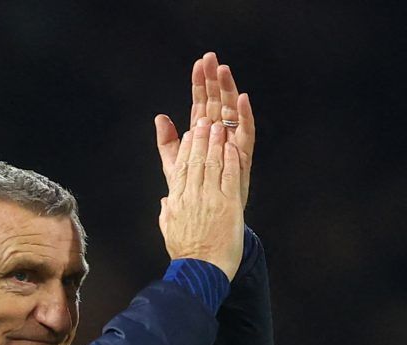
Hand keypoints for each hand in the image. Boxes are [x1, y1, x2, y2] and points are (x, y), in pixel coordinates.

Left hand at [155, 52, 254, 206]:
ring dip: (228, 91)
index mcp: (203, 136)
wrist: (206, 224)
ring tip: (224, 71)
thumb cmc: (194, 196)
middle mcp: (219, 136)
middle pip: (216, 102)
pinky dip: (245, 116)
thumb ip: (168, 143)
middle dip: (214, 80)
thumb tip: (160, 118)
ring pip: (231, 112)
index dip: (199, 84)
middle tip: (212, 58)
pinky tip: (242, 99)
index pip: (201, 103)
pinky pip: (246, 133)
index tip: (198, 63)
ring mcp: (232, 145)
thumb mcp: (175, 167)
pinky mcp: (243, 157)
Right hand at [157, 119, 248, 279]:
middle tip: (205, 121)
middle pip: (195, 160)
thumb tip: (166, 201)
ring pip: (211, 164)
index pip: (181, 167)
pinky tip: (231, 147)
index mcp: (177, 201)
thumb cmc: (187, 255)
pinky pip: (229, 177)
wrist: (201, 272)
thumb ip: (167, 212)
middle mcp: (192, 196)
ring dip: (215, 143)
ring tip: (218, 127)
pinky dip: (230, 160)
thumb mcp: (169, 231)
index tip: (190, 133)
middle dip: (200, 138)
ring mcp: (210, 199)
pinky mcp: (228, 205)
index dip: (187, 147)